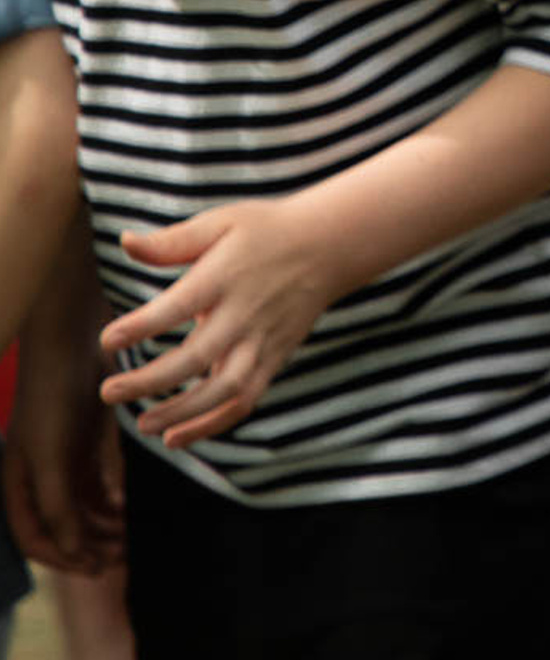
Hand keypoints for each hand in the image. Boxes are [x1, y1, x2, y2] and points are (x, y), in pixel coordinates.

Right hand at [5, 335, 124, 573]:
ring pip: (81, 505)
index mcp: (17, 484)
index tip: (99, 570)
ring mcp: (61, 456)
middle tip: (123, 558)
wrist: (70, 338)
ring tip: (130, 537)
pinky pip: (96, 479)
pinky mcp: (84, 438)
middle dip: (88, 546)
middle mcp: (37, 475)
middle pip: (60, 526)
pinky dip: (111, 497)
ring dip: (102, 525)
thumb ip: (57, 505)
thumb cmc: (52, 399)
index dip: (64, 559)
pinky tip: (130, 504)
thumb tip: (72, 548)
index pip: (35, 538)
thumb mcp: (50, 457)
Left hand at [95, 197, 340, 450]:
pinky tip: (176, 437)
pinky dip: (213, 424)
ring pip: (224, 388)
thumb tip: (124, 242)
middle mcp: (245, 312)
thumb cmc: (267, 230)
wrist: (330, 244)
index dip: (142, 326)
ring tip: (143, 425)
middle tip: (108, 392)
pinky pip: (245, 399)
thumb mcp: (221, 222)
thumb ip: (173, 241)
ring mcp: (263, 339)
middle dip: (150, 381)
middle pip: (196, 356)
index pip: (179, 306)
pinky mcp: (274, 358)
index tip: (108, 340)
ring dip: (182, 412)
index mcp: (226, 276)